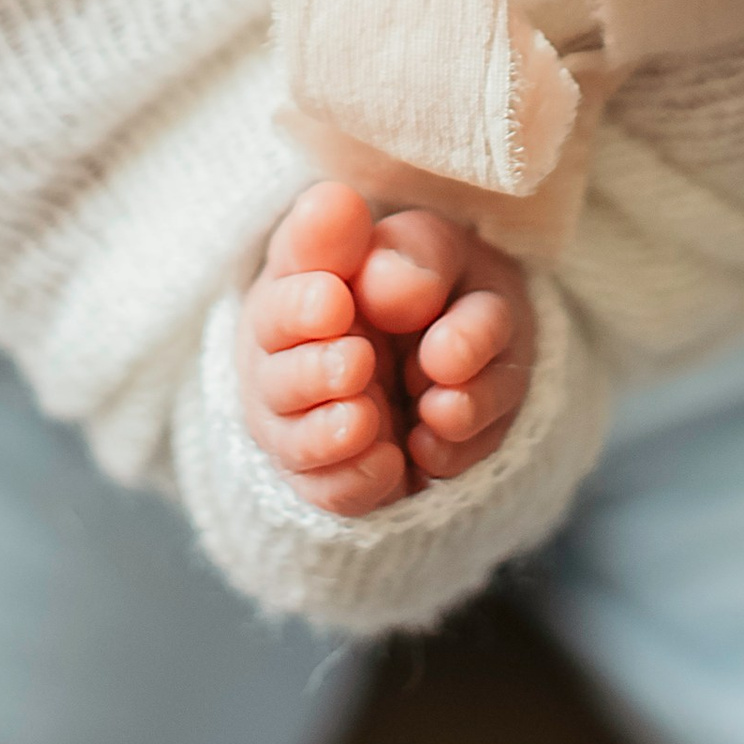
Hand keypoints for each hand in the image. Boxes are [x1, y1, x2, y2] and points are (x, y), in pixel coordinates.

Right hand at [237, 182, 535, 514]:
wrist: (467, 345)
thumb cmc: (438, 286)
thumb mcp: (437, 253)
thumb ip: (414, 254)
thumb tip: (389, 280)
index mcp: (304, 284)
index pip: (281, 292)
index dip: (299, 301)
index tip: (335, 300)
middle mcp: (292, 356)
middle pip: (276, 376)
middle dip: (312, 372)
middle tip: (357, 361)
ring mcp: (310, 422)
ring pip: (297, 441)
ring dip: (329, 434)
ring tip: (367, 418)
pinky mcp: (341, 473)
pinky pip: (334, 490)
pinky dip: (357, 480)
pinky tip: (391, 463)